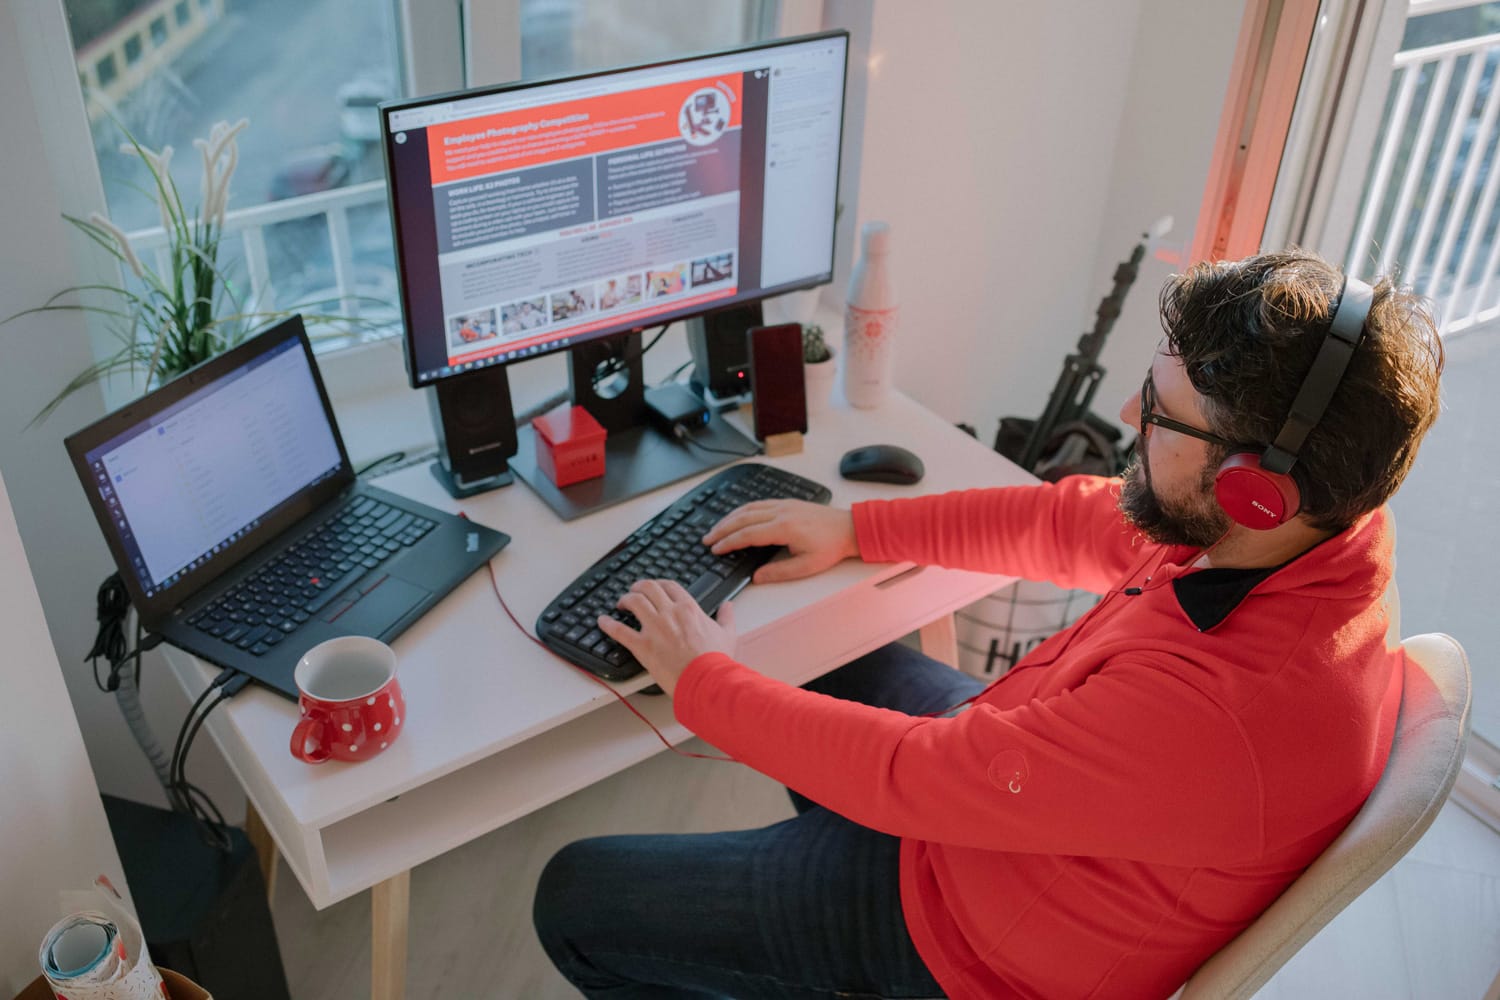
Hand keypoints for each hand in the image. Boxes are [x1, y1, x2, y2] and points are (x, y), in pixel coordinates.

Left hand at [597, 580, 736, 696]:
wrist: (706, 680)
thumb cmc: (716, 660)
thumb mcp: (727, 634)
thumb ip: (726, 617)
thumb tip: (728, 606)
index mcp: (688, 608)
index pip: (670, 586)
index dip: (659, 584)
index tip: (655, 587)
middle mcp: (669, 613)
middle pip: (648, 588)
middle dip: (638, 586)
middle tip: (634, 590)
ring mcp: (654, 628)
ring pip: (633, 602)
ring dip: (624, 599)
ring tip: (620, 603)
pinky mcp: (643, 646)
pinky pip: (620, 630)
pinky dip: (608, 624)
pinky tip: (602, 621)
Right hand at [702, 500, 858, 582]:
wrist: (849, 529)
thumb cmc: (831, 547)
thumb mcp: (806, 566)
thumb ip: (779, 572)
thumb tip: (756, 577)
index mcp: (784, 528)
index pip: (747, 534)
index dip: (729, 542)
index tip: (716, 549)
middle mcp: (781, 512)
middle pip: (742, 518)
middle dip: (722, 528)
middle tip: (707, 538)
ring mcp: (783, 505)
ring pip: (748, 508)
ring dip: (729, 518)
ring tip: (716, 528)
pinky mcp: (787, 503)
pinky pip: (758, 503)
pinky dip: (742, 510)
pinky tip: (737, 516)